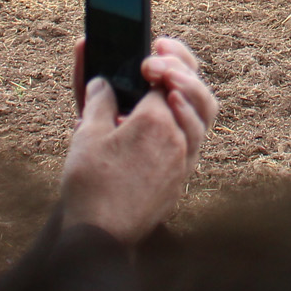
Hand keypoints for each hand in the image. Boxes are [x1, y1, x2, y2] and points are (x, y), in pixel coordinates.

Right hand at [58, 37, 217, 243]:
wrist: (99, 237)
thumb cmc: (90, 185)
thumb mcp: (86, 134)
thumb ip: (99, 100)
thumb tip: (104, 83)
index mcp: (155, 122)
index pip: (163, 79)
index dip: (151, 64)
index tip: (139, 59)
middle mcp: (178, 138)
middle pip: (195, 90)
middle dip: (180, 66)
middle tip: (159, 52)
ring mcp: (185, 159)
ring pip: (204, 115)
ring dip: (191, 91)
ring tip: (172, 79)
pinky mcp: (182, 177)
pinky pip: (196, 140)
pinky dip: (188, 119)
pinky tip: (173, 114)